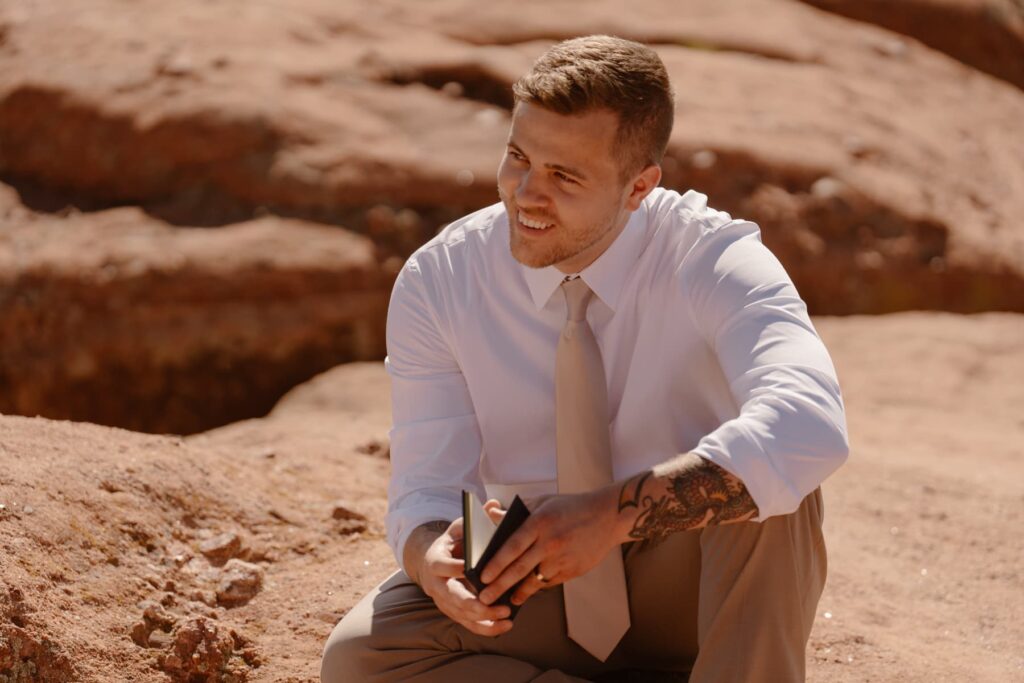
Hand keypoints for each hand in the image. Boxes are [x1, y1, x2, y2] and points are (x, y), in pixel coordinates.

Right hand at [416, 516, 513, 636]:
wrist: (432, 563)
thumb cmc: (452, 543)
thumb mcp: (459, 527)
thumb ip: (475, 518)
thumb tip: (493, 504)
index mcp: (435, 561)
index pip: (442, 566)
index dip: (456, 568)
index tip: (472, 569)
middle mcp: (436, 585)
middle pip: (453, 597)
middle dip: (476, 603)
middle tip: (499, 605)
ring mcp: (444, 601)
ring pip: (462, 615)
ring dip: (484, 619)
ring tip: (507, 617)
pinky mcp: (453, 612)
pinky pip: (468, 624)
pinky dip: (485, 628)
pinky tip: (504, 627)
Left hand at [477, 488, 619, 608]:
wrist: (609, 516)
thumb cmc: (572, 507)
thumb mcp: (543, 502)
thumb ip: (515, 512)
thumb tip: (491, 515)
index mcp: (539, 522)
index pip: (512, 546)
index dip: (496, 563)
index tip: (483, 576)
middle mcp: (550, 542)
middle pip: (519, 569)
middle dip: (499, 586)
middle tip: (485, 597)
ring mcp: (562, 558)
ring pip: (534, 580)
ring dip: (518, 592)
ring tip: (504, 600)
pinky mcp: (573, 570)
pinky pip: (549, 582)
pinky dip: (536, 588)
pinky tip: (526, 592)